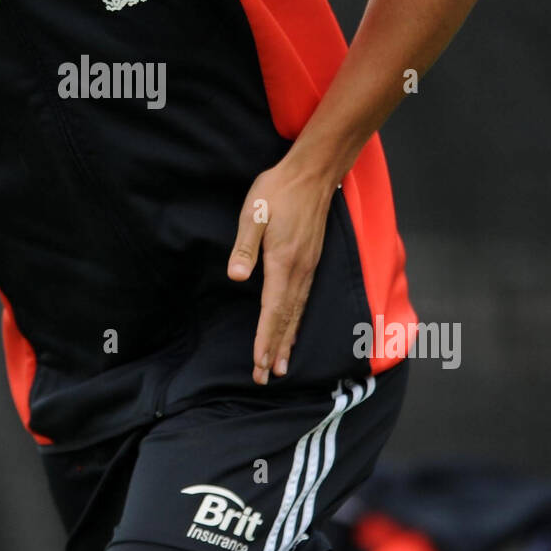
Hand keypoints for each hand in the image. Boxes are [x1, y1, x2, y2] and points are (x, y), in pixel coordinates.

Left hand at [227, 159, 336, 383]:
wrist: (313, 173)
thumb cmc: (278, 190)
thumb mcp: (254, 212)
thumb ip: (245, 246)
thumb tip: (237, 277)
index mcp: (284, 262)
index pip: (273, 310)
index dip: (266, 338)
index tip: (259, 363)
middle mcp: (299, 271)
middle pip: (287, 319)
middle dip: (275, 349)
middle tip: (265, 378)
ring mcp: (308, 267)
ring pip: (298, 312)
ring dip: (287, 340)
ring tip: (280, 365)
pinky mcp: (311, 261)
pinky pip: (304, 301)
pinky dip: (297, 322)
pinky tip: (294, 330)